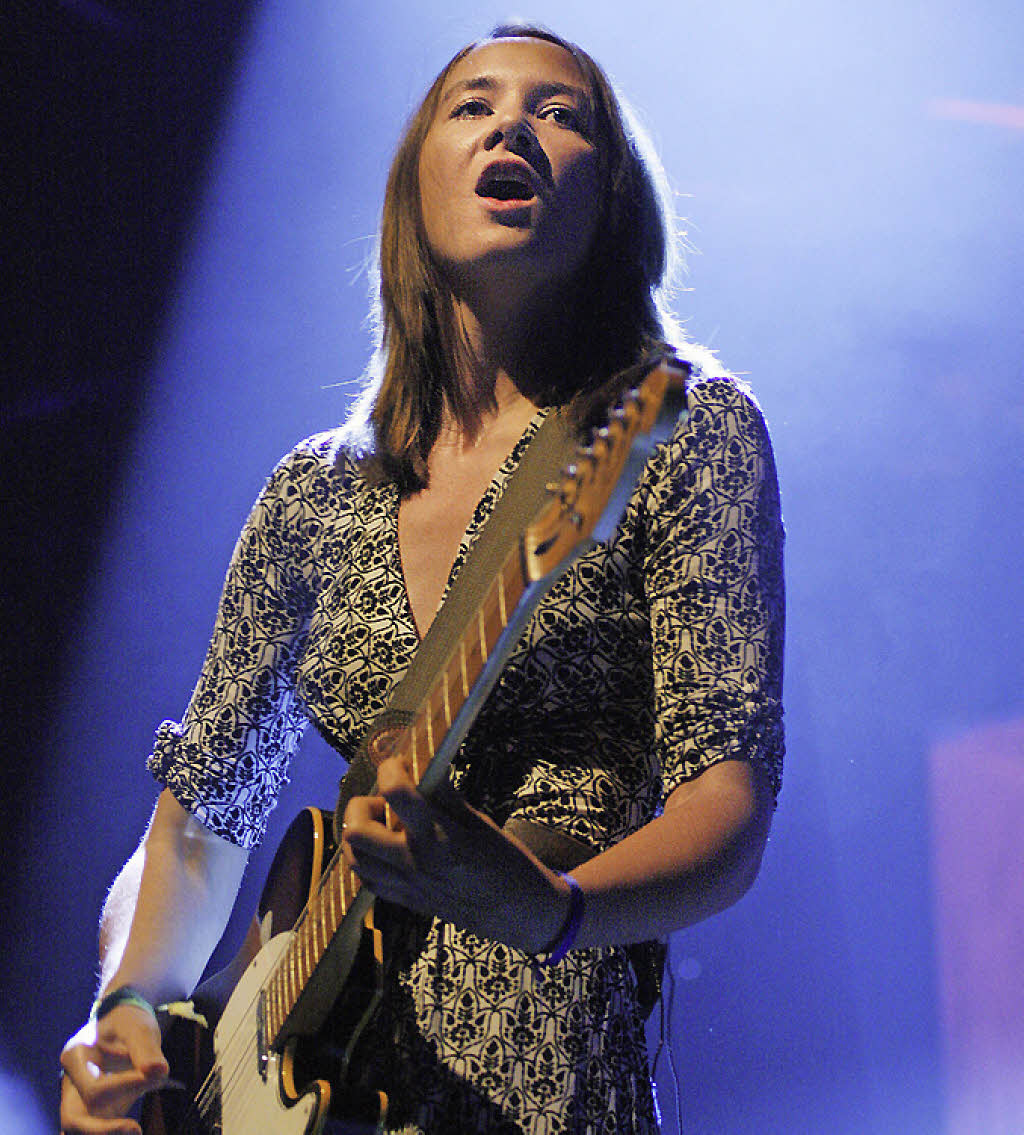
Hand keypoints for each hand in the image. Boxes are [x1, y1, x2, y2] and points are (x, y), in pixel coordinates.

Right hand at [60, 1004, 168, 1133]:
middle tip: (136, 1129)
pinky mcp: (91, 1109)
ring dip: (106, 1133)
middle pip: (72, 1120)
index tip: (155, 1076)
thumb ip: (147, 1050)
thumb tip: (159, 1072)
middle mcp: (70, 1082)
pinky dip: (107, 1133)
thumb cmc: (129, 1021)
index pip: (94, 1089)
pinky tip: (129, 1132)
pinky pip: (91, 1129)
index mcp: (75, 1057)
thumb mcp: (139, 1027)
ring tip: (136, 1130)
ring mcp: (76, 1098)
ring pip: (78, 1130)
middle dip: (103, 1130)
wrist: (124, 1021)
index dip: (124, 1088)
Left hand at [340, 756, 570, 953]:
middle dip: (363, 806)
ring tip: (383, 825)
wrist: (518, 913)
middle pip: (356, 830)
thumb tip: (423, 768)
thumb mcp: (480, 821)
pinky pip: (368, 880)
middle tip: (386, 802)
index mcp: (440, 836)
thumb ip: (445, 796)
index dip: (391, 769)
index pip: (396, 793)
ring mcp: (407, 886)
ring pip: (353, 858)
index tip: (400, 764)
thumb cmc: (507, 862)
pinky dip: (367, 860)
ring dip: (359, 834)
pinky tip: (386, 849)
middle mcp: (415, 862)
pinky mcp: (406, 902)